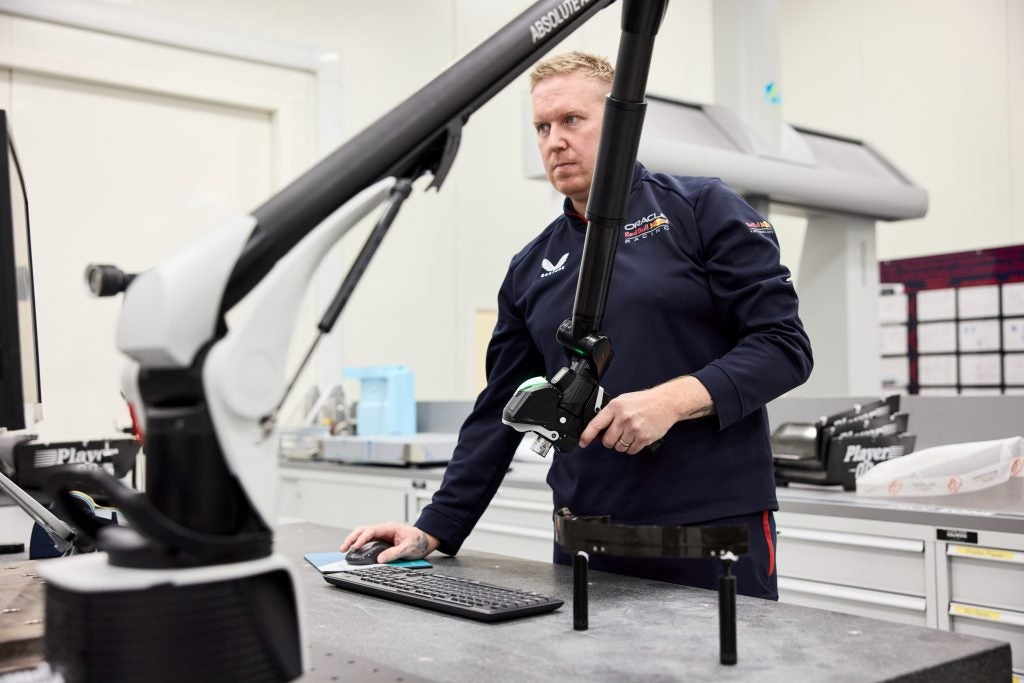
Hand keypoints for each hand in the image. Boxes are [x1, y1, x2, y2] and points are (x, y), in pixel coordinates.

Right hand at [340, 522, 439, 563]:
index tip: (354, 547)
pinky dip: (360, 545)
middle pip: (363, 531)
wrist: (426, 541)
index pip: (371, 531)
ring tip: (345, 550)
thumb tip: (380, 559)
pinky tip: (355, 551)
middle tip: (343, 548)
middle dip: (352, 538)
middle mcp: (384, 530)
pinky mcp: (383, 542)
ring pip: (364, 535)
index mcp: (389, 528)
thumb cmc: (419, 541)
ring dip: (354, 541)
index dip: (361, 539)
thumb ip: (394, 553)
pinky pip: (369, 542)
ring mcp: (383, 535)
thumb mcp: (408, 548)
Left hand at [578, 375, 713, 453]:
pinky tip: (636, 438)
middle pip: (607, 440)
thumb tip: (598, 431)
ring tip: (630, 434)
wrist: (666, 403)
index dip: (586, 435)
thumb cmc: (644, 402)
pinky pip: (631, 451)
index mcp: (615, 407)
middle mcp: (623, 418)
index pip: (596, 424)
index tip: (582, 442)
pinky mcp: (643, 437)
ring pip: (619, 447)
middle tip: (617, 435)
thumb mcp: (623, 401)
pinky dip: (632, 448)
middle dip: (610, 441)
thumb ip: (610, 414)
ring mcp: (634, 428)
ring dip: (622, 445)